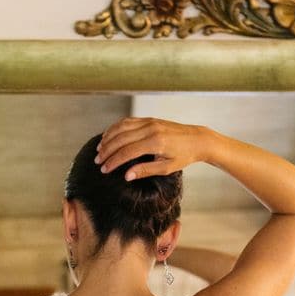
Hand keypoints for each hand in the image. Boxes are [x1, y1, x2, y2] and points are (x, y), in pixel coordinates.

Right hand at [95, 117, 212, 180]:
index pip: (127, 152)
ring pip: (121, 127)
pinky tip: (109, 136)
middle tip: (97, 161)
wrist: (197, 139)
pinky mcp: (149, 119)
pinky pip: (128, 121)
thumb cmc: (184, 156)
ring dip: (108, 138)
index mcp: (155, 143)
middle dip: (106, 150)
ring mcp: (149, 122)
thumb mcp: (166, 168)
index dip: (113, 161)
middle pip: (120, 139)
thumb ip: (145, 170)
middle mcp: (150, 129)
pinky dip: (115, 128)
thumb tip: (127, 176)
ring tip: (99, 149)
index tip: (104, 170)